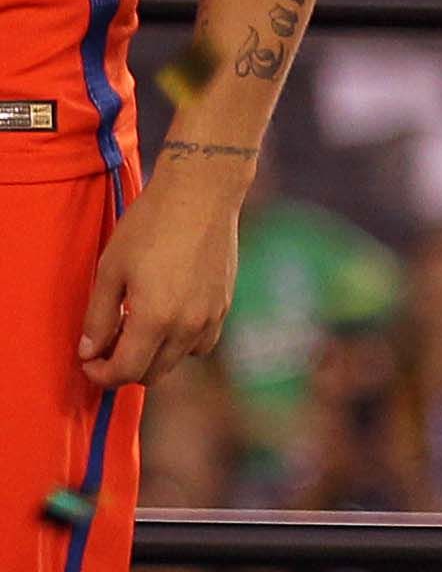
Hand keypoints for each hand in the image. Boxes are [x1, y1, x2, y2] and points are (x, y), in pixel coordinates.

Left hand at [85, 150, 248, 386]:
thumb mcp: (111, 269)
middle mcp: (187, 327)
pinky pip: (200, 344)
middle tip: (105, 347)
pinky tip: (166, 318)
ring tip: (134, 328)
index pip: (125, 371)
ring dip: (152, 356)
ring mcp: (210, 319)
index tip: (87, 362)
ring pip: (177, 361)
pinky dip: (179, 344)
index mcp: (154, 319)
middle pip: (152, 374)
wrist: (201, 197)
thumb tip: (89, 351)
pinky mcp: (224, 307)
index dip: (100, 374)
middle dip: (123, 369)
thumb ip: (99, 316)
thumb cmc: (150, 226)